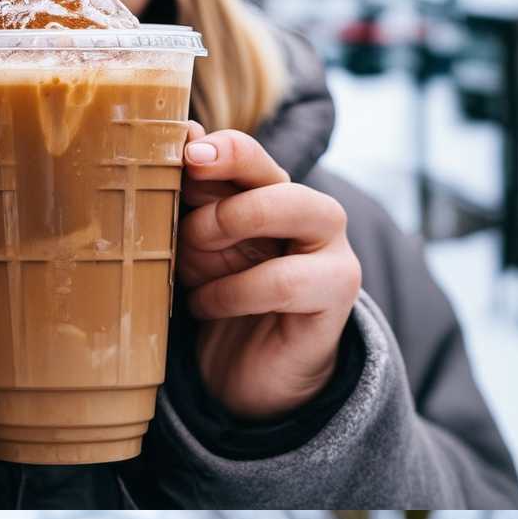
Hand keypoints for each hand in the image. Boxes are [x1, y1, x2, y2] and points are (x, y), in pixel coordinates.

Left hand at [177, 124, 359, 420]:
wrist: (250, 375)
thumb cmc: (219, 302)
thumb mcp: (194, 253)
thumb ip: (189, 207)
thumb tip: (181, 143)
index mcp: (269, 193)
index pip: (247, 154)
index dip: (215, 151)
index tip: (181, 154)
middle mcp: (308, 212)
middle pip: (273, 175)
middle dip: (217, 198)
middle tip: (184, 235)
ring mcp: (330, 249)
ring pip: (294, 210)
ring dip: (228, 237)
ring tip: (190, 274)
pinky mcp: (337, 292)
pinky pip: (285, 280)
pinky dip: (234, 293)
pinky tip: (207, 306)